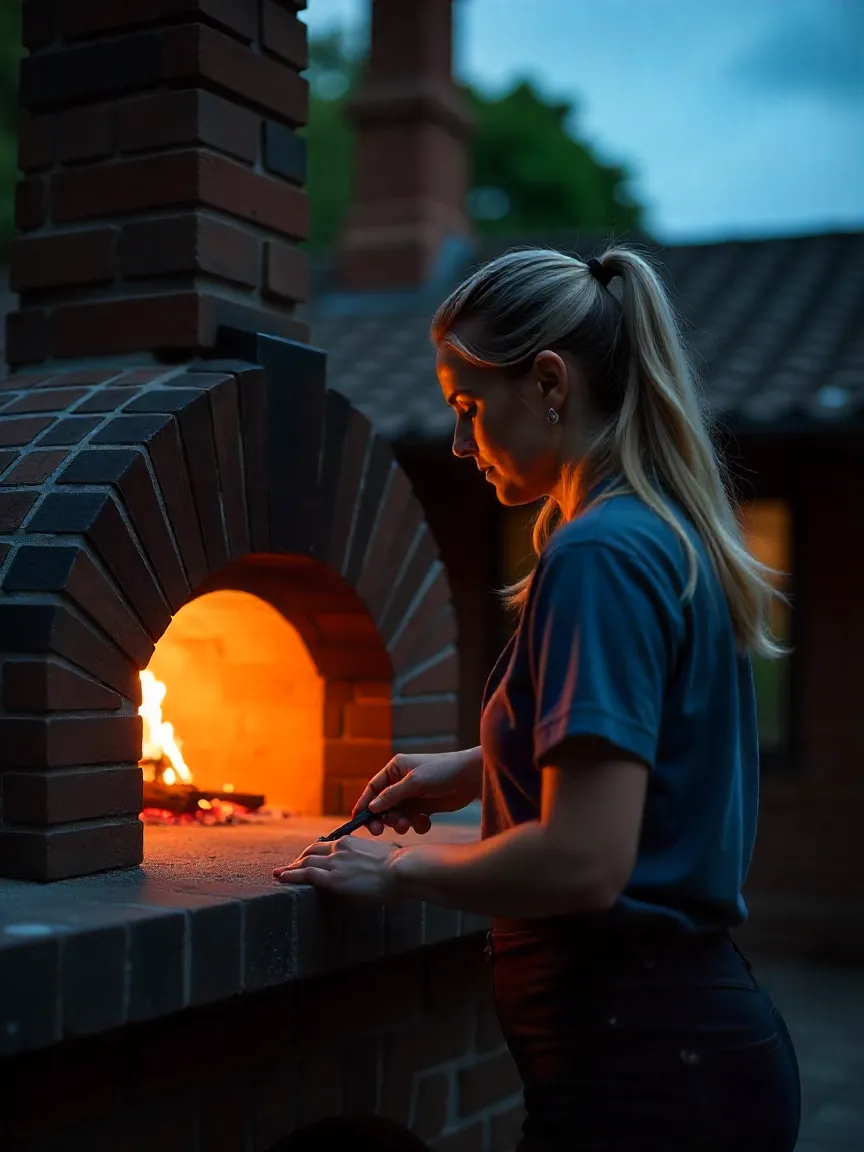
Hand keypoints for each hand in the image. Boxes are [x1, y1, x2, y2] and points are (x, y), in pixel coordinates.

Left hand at [273, 835, 401, 899]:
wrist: (402, 869)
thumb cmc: (400, 865)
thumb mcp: (384, 854)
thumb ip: (374, 857)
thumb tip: (378, 862)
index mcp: (351, 842)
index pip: (327, 845)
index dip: (315, 852)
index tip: (308, 857)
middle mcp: (339, 848)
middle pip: (312, 851)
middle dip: (299, 859)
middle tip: (290, 867)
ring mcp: (335, 863)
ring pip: (305, 861)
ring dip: (291, 868)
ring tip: (279, 874)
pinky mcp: (333, 878)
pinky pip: (306, 875)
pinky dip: (291, 875)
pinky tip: (281, 878)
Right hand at [353, 749, 481, 836]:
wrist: (471, 777)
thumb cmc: (442, 772)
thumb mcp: (414, 782)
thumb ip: (392, 796)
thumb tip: (371, 807)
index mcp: (395, 769)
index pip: (373, 788)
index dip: (364, 804)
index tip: (358, 821)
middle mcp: (401, 782)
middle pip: (383, 805)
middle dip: (384, 818)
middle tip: (382, 830)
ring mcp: (413, 796)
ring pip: (398, 816)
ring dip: (401, 823)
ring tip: (410, 823)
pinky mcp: (425, 807)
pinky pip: (413, 821)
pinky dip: (417, 824)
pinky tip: (427, 822)